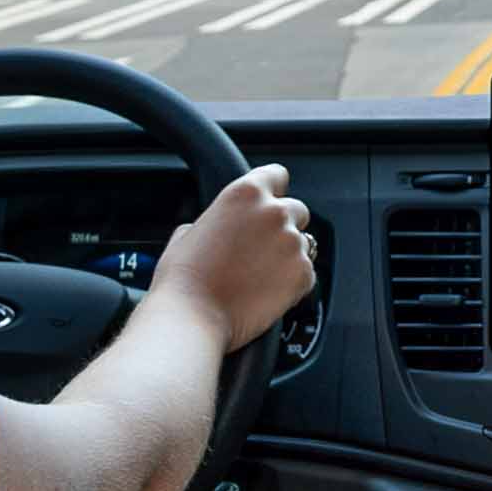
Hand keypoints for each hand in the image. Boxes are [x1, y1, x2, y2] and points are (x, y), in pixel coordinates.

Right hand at [147, 164, 316, 348]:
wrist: (192, 316)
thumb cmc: (184, 278)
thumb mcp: (188, 232)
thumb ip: (215, 219)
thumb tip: (218, 225)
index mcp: (245, 193)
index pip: (277, 175)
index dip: (273, 189)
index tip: (272, 200)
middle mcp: (274, 212)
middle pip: (297, 209)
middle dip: (284, 226)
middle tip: (261, 249)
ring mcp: (292, 243)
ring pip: (304, 243)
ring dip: (289, 255)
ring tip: (260, 275)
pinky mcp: (303, 274)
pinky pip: (307, 273)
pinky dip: (294, 282)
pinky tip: (267, 291)